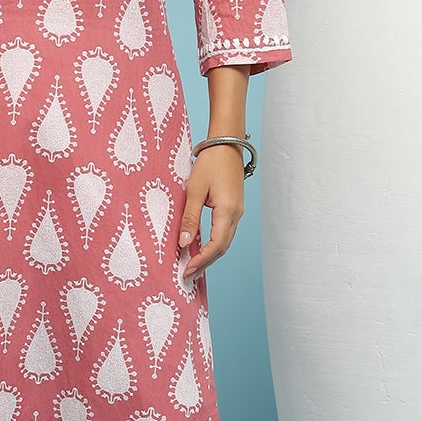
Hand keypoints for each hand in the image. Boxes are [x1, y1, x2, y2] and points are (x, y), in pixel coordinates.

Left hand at [177, 147, 244, 277]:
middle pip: (222, 248)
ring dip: (209, 256)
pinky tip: (201, 248)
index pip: (216, 246)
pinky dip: (214, 245)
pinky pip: (224, 233)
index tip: (186, 270)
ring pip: (224, 242)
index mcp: (228, 211)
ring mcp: (237, 212)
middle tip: (187, 276)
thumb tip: (184, 243)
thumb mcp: (195, 189)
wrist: (227, 144)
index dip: (201, 260)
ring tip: (192, 267)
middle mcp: (236, 215)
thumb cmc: (210, 163)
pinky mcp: (234, 208)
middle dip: (205, 263)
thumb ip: (190, 217)